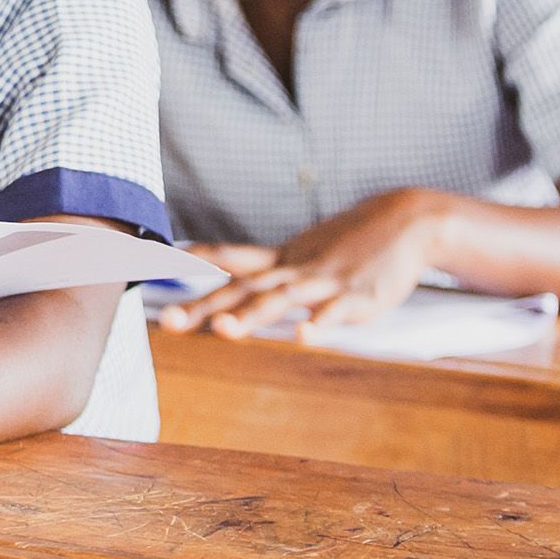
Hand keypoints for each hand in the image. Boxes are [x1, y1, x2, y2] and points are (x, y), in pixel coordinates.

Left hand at [160, 189, 444, 339]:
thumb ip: (266, 266)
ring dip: (254, 315)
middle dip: (207, 307)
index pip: (229, 259)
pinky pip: (336, 314)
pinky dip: (319, 326)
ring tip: (226, 331)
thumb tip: (220, 266)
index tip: (153, 271)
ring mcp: (325, 282)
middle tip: (171, 323)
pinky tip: (304, 339)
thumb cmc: (349, 242)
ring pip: (283, 300)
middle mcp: (295, 268)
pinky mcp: (358, 297)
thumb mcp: (303, 250)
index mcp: (282, 259)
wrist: (406, 219)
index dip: (192, 265)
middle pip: (244, 288)